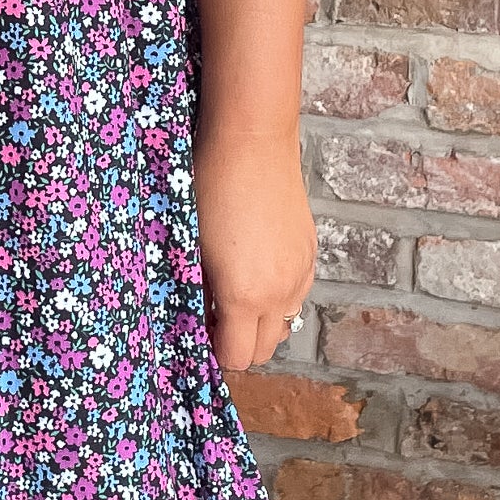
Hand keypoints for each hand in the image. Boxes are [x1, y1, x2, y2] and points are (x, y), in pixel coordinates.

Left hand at [191, 125, 317, 377]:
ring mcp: (300, 272)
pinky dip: (277, 296)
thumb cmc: (208, 187)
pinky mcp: (309, 252)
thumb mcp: (189, 247)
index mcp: (244, 295)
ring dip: (259, 321)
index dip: (213, 350)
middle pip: (264, 350)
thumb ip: (196, 292)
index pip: (236, 357)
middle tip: (212, 316)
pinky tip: (255, 269)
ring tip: (233, 293)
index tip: (197, 331)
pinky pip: (296, 294)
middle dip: (237, 342)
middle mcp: (280, 291)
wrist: (251, 141)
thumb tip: (195, 316)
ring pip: (284, 323)